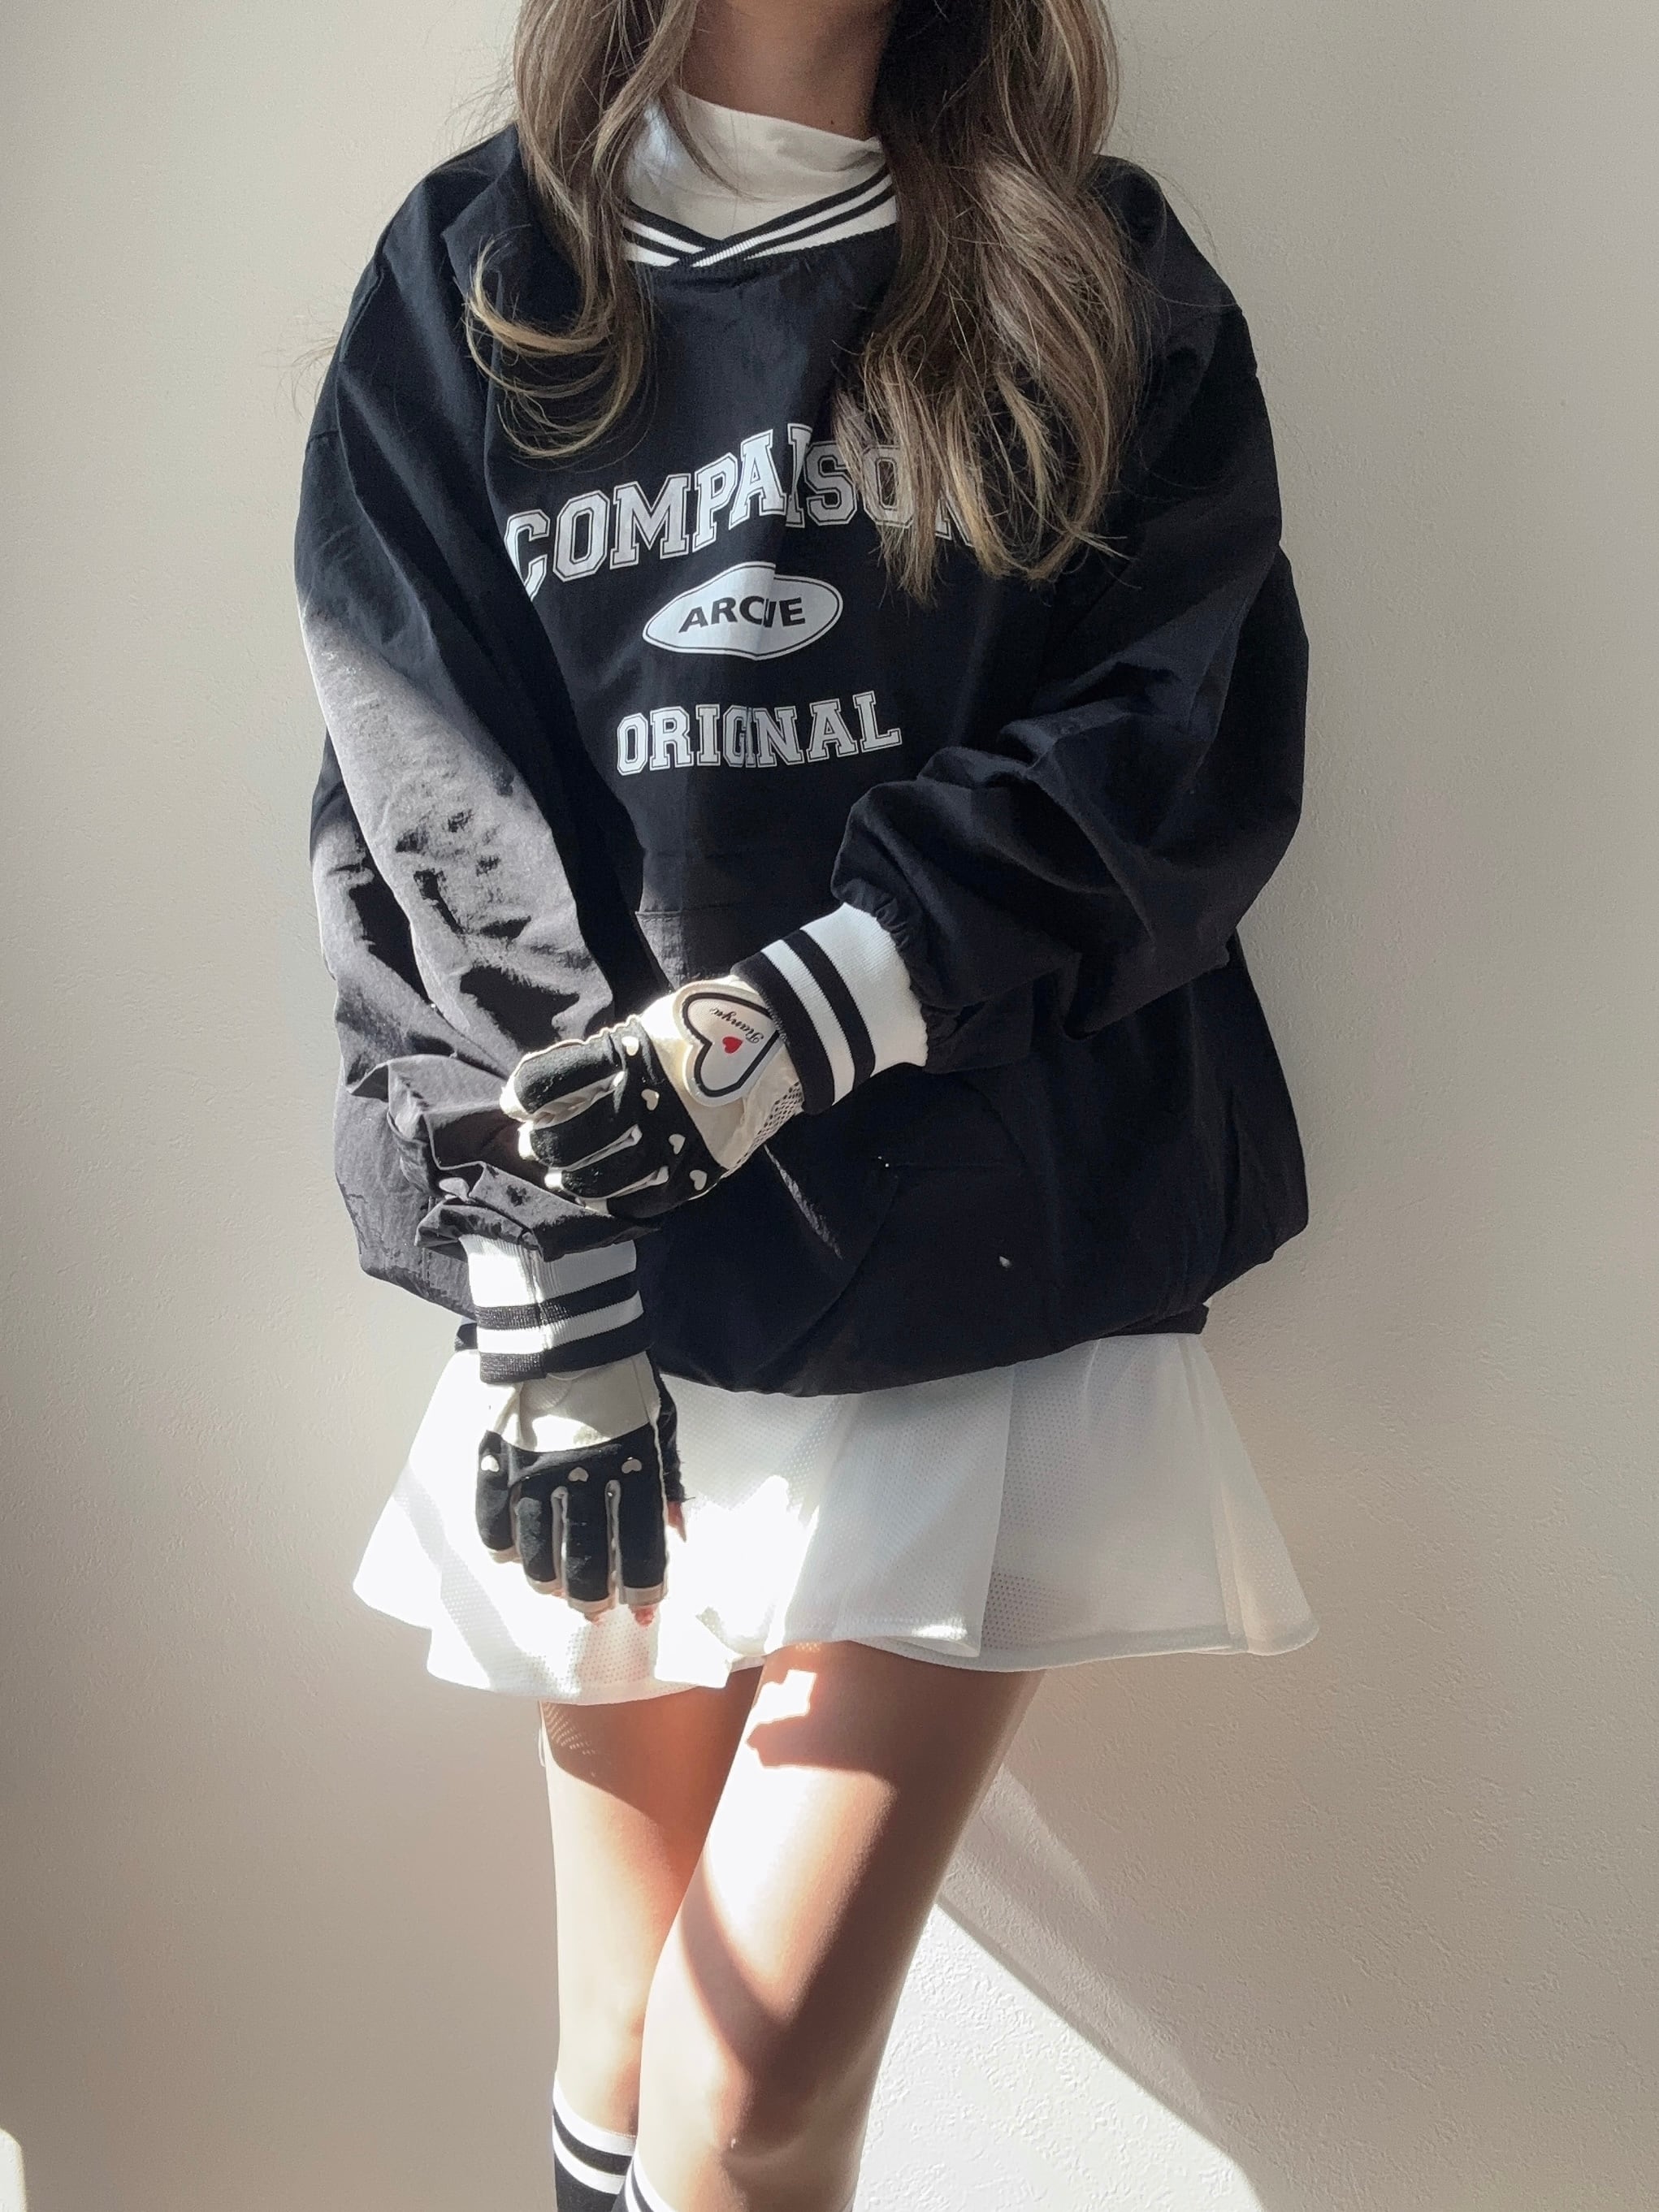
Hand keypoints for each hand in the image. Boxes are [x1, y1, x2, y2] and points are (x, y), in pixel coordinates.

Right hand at [475, 1351, 683, 1617]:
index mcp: (631, 1464)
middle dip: (593, 1596)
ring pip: (536, 1552)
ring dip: (549, 1581)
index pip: (639, 1543)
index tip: (645, 1607)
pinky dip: (503, 1549)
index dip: (643, 1584)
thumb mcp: (660, 1421)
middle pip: (584, 1559)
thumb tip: (678, 1533)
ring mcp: (533, 1470)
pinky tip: (515, 1559)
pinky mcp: (496, 1459)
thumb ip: (667, 1480)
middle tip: (596, 1609)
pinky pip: (492, 1521)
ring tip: (557, 1590)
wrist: (564, 1327)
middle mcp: (582, 1476)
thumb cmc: (621, 1377)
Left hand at [500, 979, 803, 1220]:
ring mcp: (668, 1142)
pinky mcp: (694, 1170)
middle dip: (539, 1145)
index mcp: (623, 1060)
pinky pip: (642, 1200)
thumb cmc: (703, 1027)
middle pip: (563, 1140)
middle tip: (537, 1144)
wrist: (776, 1040)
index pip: (546, 1086)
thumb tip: (553, 1093)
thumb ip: (601, 1059)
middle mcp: (640, 1104)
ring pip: (596, 1178)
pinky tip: (605, 1193)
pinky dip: (615, 1200)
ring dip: (570, 1180)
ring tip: (563, 1177)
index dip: (521, 1097)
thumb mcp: (643, 1029)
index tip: (517, 1104)